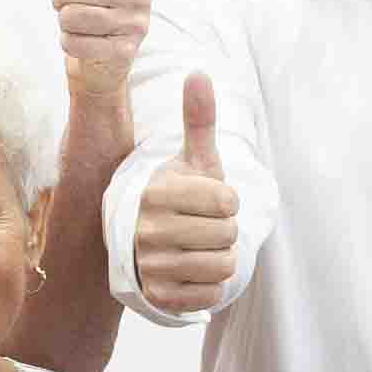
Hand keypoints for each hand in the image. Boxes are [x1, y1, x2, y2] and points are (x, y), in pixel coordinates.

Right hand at [130, 74, 241, 317]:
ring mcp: (149, 266)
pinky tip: (192, 273)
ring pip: (222, 266)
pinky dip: (210, 286)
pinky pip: (210, 296)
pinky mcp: (158, 298)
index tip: (208, 201)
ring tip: (199, 249)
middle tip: (203, 226)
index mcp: (155, 191)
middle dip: (225, 230)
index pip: (226, 200)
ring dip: (221, 259)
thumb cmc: (178, 197)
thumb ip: (198, 120)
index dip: (227, 200)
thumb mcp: (191, 160)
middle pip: (227, 235)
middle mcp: (145, 230)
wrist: (144, 242)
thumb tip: (198, 73)